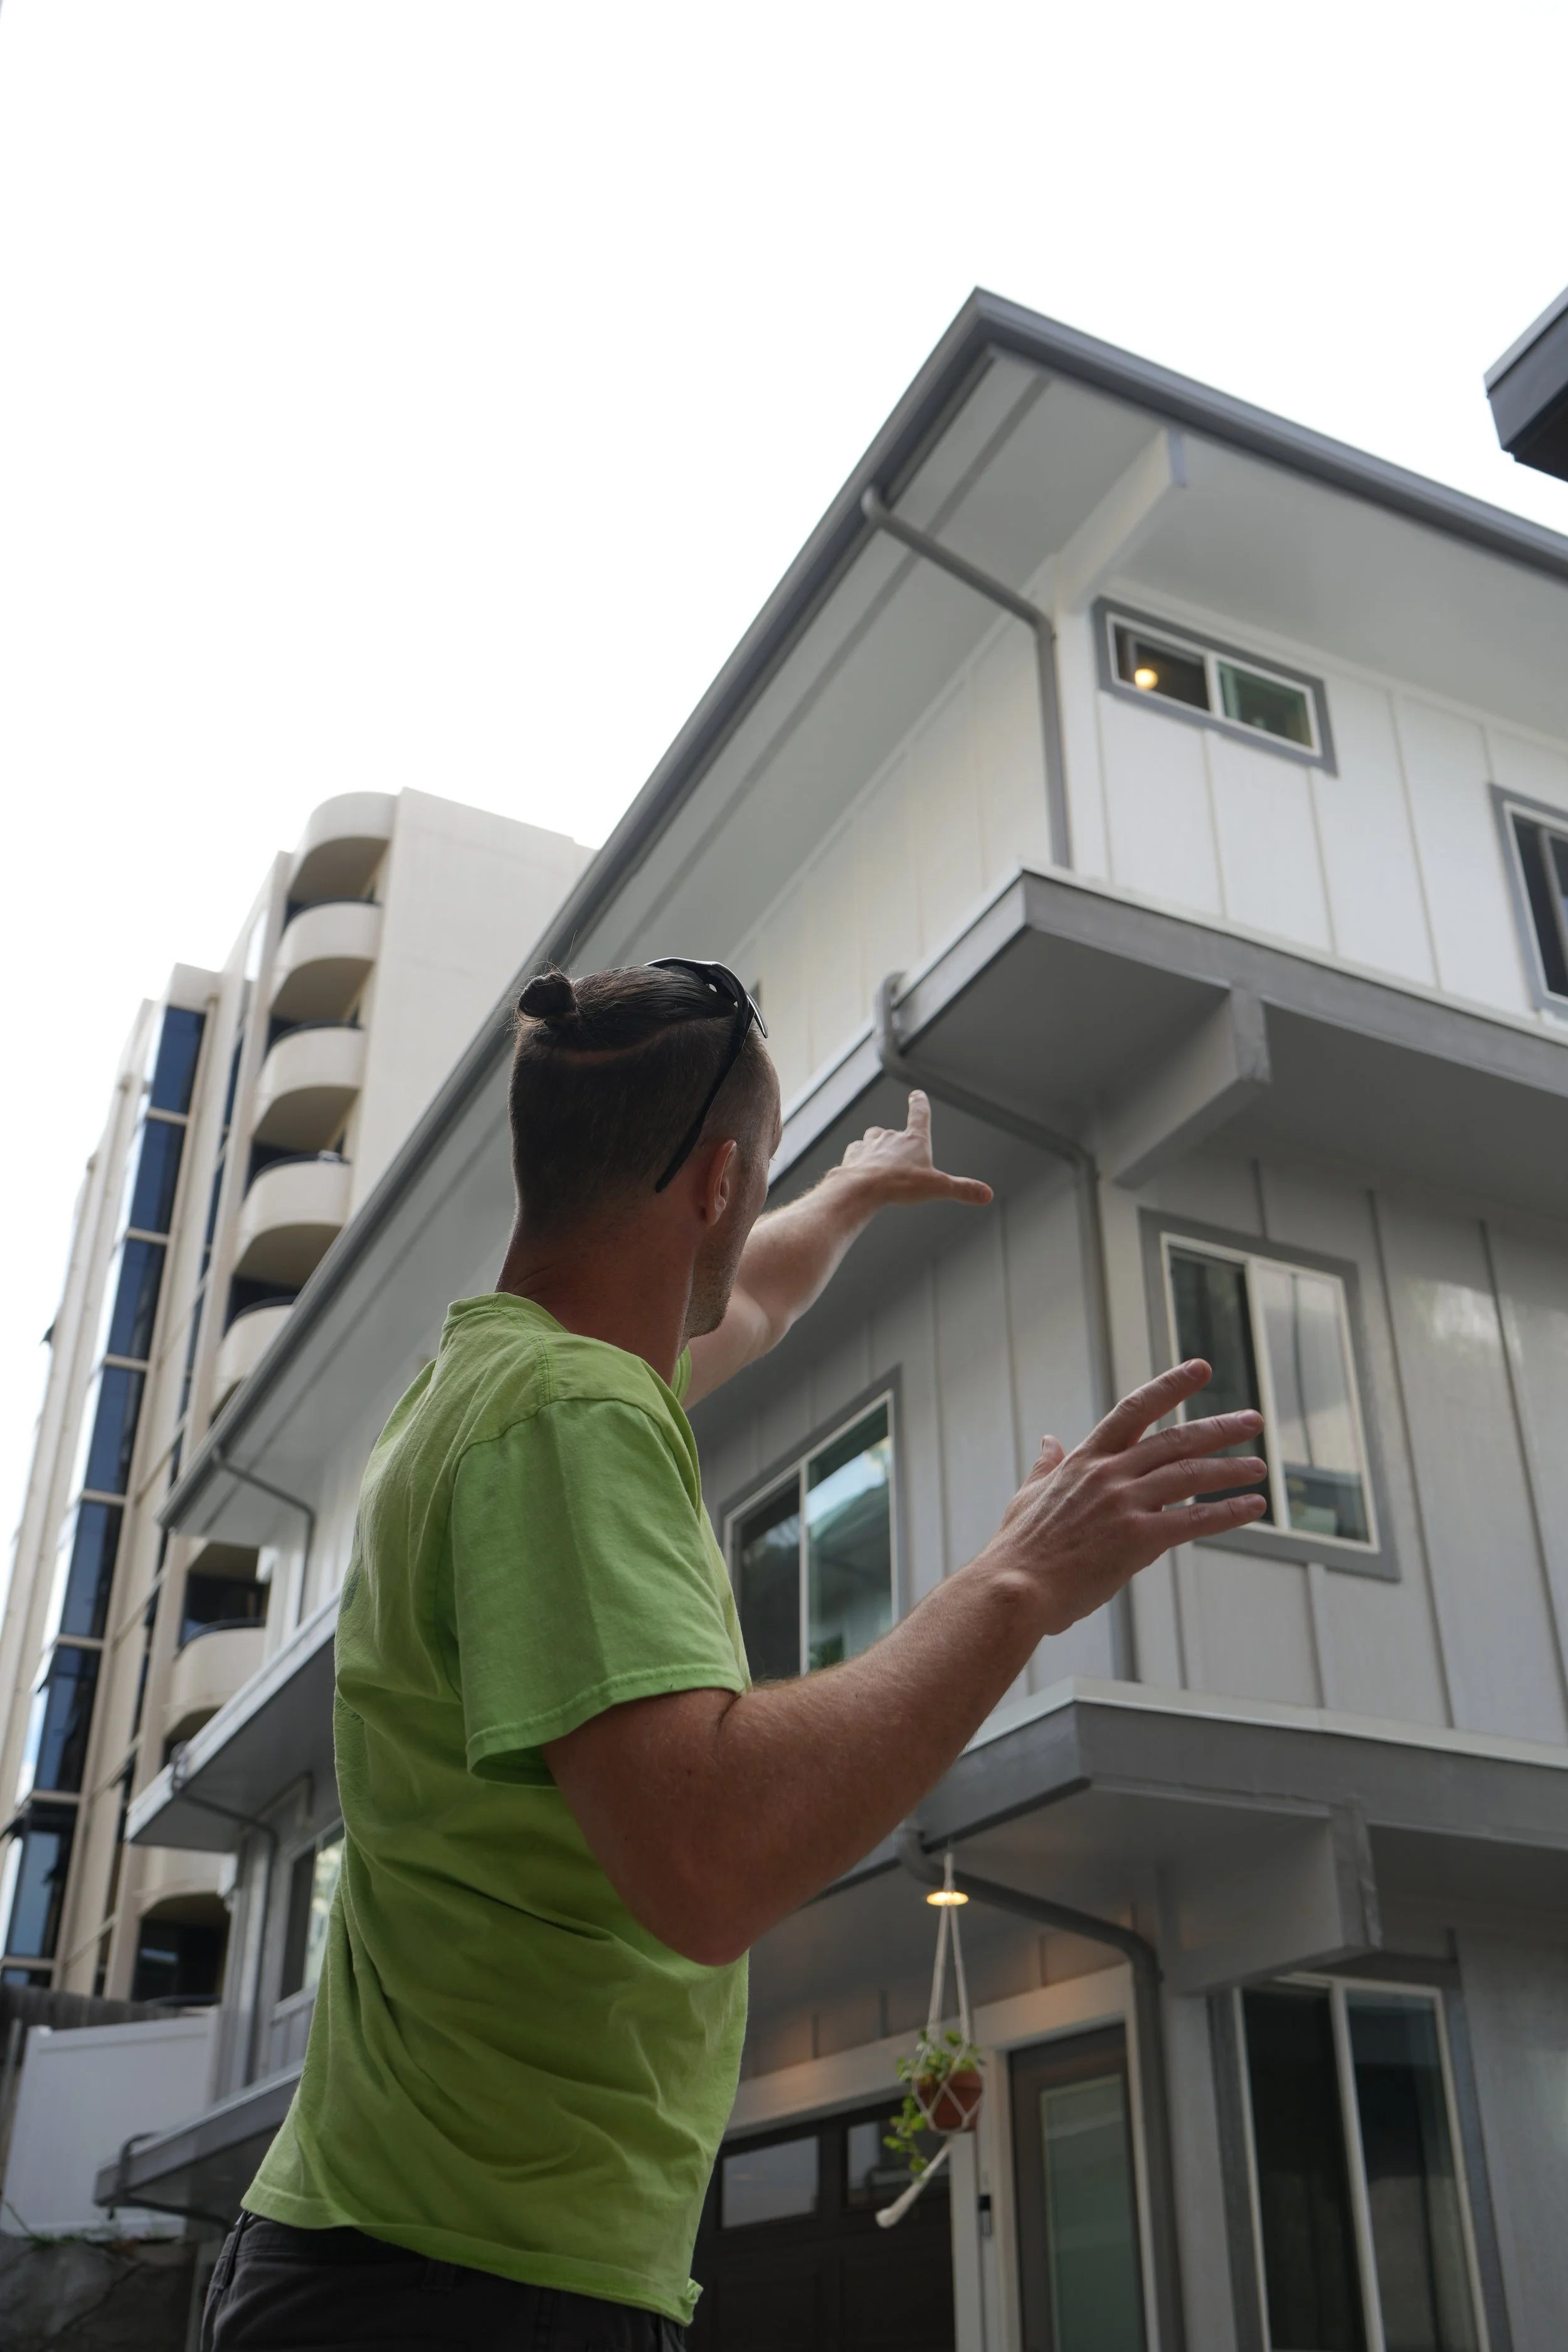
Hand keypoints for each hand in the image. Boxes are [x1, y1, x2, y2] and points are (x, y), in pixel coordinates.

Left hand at [836, 1090, 991, 1209]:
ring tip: (879, 1161)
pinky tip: (861, 1169)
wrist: (861, 1188)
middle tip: (900, 1156)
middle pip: (893, 1132)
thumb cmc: (899, 1184)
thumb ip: (962, 1189)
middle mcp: (890, 1137)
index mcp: (913, 1141)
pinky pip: (855, 1151)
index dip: (920, 1104)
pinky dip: (859, 1157)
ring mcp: (869, 1145)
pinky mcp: (853, 1156)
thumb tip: (987, 1194)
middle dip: (897, 1140)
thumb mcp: (937, 1188)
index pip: (919, 1115)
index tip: (917, 1094)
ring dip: (876, 1145)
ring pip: (872, 1137)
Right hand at [987, 1359, 1266, 1634]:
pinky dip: (1228, 1512)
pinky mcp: (1138, 1539)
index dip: (1170, 1386)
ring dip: (1231, 1469)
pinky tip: (1253, 1506)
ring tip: (1259, 1467)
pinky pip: (1194, 1520)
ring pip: (1190, 1475)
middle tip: (1253, 1420)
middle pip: (1176, 1439)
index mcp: (1085, 1460)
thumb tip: (1049, 1439)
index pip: (1135, 1409)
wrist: (1014, 1589)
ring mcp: (1124, 1504)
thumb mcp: (1027, 1495)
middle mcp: (1109, 1473)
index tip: (1201, 1369)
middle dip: (1219, 1427)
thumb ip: (1046, 1466)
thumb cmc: (1018, 1549)